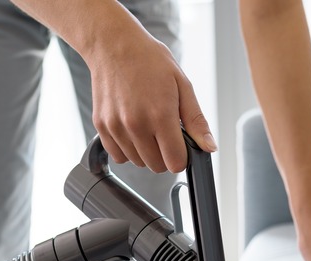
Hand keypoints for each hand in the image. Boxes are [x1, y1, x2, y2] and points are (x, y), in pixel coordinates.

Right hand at [87, 33, 216, 172]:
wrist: (114, 45)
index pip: (175, 162)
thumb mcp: (182, 85)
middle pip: (157, 166)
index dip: (181, 157)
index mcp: (160, 115)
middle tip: (164, 132)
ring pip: (137, 162)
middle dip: (165, 154)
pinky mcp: (101, 126)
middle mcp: (136, 125)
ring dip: (145, 152)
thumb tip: (209, 147)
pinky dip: (127, 149)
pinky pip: (118, 156)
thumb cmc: (150, 60)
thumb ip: (196, 121)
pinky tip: (132, 129)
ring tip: (147, 125)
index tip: (180, 145)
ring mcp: (116, 127)